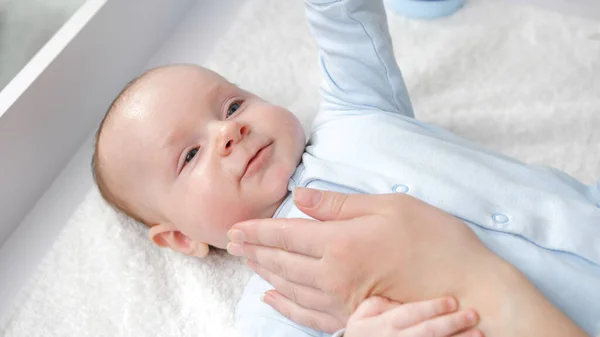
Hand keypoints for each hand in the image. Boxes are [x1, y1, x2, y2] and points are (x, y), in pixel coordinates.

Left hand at [227, 188, 496, 329]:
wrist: (469, 287)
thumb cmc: (434, 239)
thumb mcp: (388, 206)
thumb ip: (339, 205)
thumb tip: (301, 198)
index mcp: (340, 244)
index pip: (285, 235)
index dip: (258, 230)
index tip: (236, 226)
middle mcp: (333, 276)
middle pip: (280, 262)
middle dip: (253, 249)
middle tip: (232, 241)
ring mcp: (341, 302)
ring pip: (288, 287)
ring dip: (263, 272)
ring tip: (247, 260)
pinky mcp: (353, 319)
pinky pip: (307, 314)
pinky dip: (285, 304)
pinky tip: (271, 296)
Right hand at [344, 297, 481, 336]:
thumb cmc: (363, 331)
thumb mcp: (363, 314)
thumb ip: (380, 304)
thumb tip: (400, 300)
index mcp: (385, 325)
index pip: (411, 314)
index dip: (432, 308)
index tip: (452, 301)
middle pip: (428, 332)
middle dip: (451, 323)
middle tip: (472, 315)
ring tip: (479, 333)